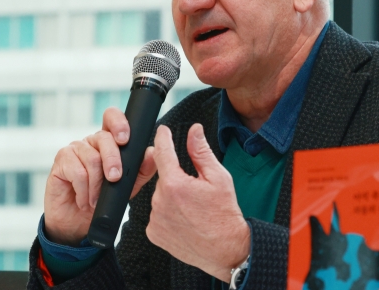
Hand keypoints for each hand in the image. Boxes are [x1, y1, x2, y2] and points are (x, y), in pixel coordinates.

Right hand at [43, 107, 157, 245]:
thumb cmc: (102, 200)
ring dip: (97, 184)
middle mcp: (91, 141)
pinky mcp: (61, 160)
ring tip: (95, 199)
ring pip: (92, 158)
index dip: (118, 123)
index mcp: (109, 141)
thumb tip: (151, 152)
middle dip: (113, 161)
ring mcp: (75, 149)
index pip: (112, 118)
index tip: (125, 139)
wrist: (78, 223)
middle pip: (104, 138)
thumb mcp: (128, 186)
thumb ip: (141, 169)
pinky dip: (84, 190)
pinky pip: (77, 171)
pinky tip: (83, 199)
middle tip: (114, 179)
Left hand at [147, 124, 249, 282]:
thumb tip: (194, 131)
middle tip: (197, 191)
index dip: (163, 138)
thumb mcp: (218, 177)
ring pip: (160, 196)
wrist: (225, 249)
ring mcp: (155, 219)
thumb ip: (201, 151)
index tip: (163, 130)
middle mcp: (160, 201)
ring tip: (193, 209)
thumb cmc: (224, 215)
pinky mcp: (153, 233)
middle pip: (164, 177)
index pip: (163, 152)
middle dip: (177, 178)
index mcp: (175, 184)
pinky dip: (168, 213)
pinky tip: (184, 219)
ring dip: (172, 196)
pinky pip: (157, 214)